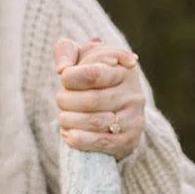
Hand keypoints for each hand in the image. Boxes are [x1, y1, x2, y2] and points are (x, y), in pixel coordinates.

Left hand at [54, 36, 145, 160]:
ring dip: (71, 121)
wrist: (114, 110)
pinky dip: (80, 141)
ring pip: (96, 122)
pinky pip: (101, 143)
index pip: (94, 74)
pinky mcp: (130, 141)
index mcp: (124, 69)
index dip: (71, 78)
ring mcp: (134, 119)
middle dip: (68, 101)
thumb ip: (67, 51)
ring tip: (62, 118)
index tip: (63, 78)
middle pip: (93, 100)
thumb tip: (61, 68)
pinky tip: (68, 135)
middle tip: (60, 100)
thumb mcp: (81, 57)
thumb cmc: (92, 78)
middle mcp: (134, 94)